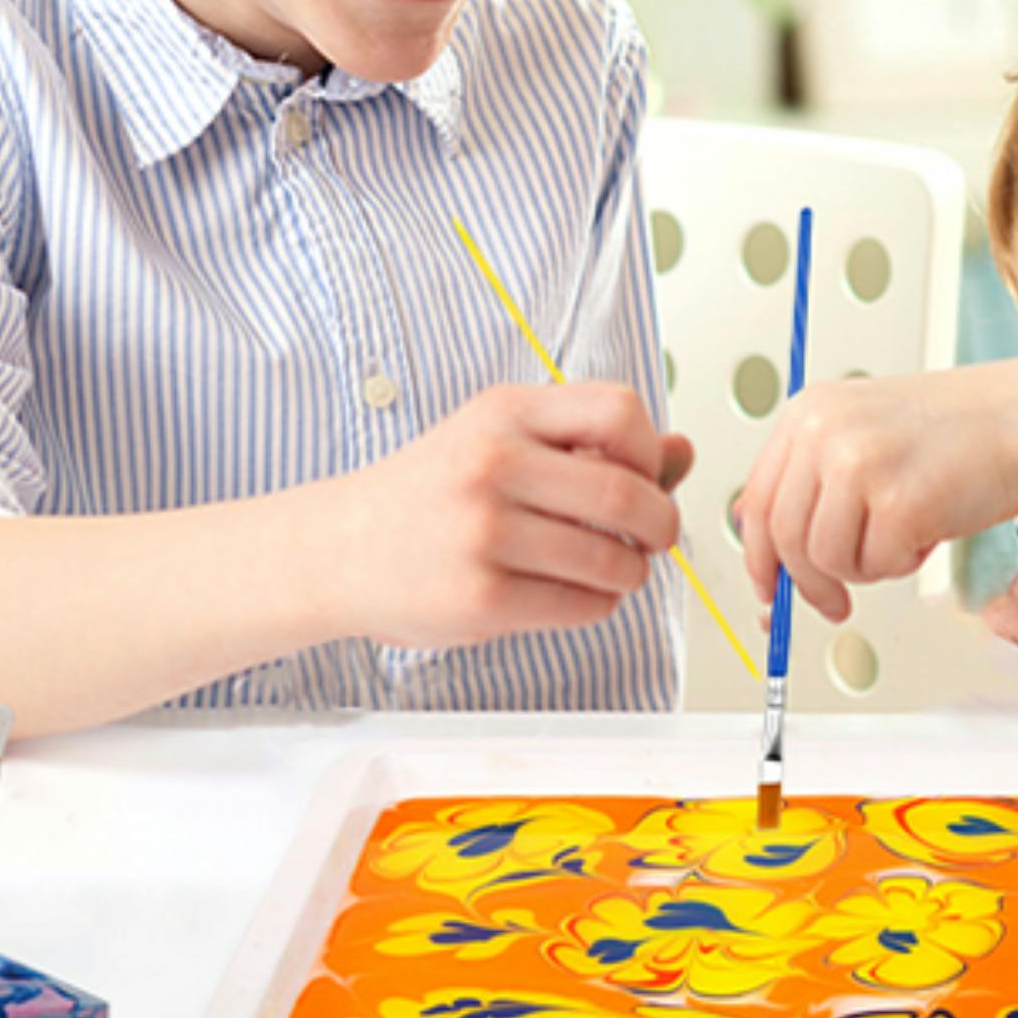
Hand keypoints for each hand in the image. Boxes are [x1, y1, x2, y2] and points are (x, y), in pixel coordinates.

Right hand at [309, 383, 693, 647]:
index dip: (650, 449)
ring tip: (614, 568)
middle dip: (661, 523)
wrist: (337, 549)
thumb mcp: (500, 439)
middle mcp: (492, 465)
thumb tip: (680, 451)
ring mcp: (484, 533)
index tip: (646, 474)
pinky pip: (582, 605)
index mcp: (504, 413)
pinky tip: (575, 592)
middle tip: (656, 535)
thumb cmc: (429, 493)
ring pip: (613, 559)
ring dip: (632, 571)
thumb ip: (588, 443)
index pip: (619, 412)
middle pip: (627, 493)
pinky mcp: (480, 598)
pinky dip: (597, 603)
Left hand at [737, 366, 1017, 619]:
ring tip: (902, 539)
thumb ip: (817, 481)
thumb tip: (778, 557)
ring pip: (825, 559)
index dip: (760, 555)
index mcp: (808, 412)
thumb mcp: (865, 433)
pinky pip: (875, 565)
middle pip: (783, 536)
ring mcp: (858, 464)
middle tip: (832, 603)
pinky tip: (929, 529)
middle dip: (807, 584)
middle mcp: (824, 433)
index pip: (757, 499)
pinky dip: (902, 563)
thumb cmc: (956, 432)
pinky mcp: (897, 501)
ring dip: (865, 567)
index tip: (770, 586)